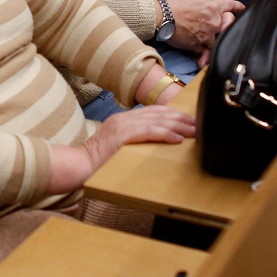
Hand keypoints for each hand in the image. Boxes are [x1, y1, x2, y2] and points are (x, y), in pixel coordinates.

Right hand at [81, 106, 195, 170]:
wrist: (78, 165)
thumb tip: (156, 143)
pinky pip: (150, 132)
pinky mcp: (123, 136)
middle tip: (198, 123)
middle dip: (181, 118)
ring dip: (179, 125)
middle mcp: (124, 118)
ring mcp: (123, 125)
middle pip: (159, 113)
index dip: (174, 114)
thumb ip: (134, 140)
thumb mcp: (117, 146)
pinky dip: (166, 133)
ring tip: (194, 130)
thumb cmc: (97, 162)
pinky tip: (178, 137)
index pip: (154, 111)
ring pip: (157, 121)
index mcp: (123, 119)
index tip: (190, 120)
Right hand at [164, 0, 242, 52]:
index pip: (229, 5)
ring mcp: (206, 35)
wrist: (159, 17)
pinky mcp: (197, 45)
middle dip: (225, 25)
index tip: (242, 8)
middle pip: (227, 26)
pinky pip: (204, 50)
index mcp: (212, 7)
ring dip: (213, 40)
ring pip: (216, 40)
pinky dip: (203, 53)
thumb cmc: (171, 3)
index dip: (237, 6)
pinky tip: (200, 57)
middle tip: (219, 25)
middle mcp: (213, 22)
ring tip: (208, 42)